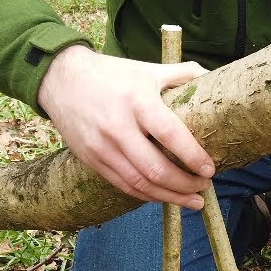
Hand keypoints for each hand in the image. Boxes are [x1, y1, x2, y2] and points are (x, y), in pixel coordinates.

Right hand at [38, 44, 213, 208]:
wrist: (60, 79)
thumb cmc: (111, 75)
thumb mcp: (147, 69)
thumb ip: (181, 73)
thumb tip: (210, 76)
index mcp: (137, 102)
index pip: (170, 135)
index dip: (193, 156)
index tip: (210, 169)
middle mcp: (118, 128)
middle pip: (156, 169)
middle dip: (185, 184)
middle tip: (204, 186)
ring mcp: (103, 148)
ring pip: (140, 184)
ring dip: (170, 197)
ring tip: (193, 201)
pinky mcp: (92, 160)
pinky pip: (124, 185)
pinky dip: (148, 196)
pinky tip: (165, 197)